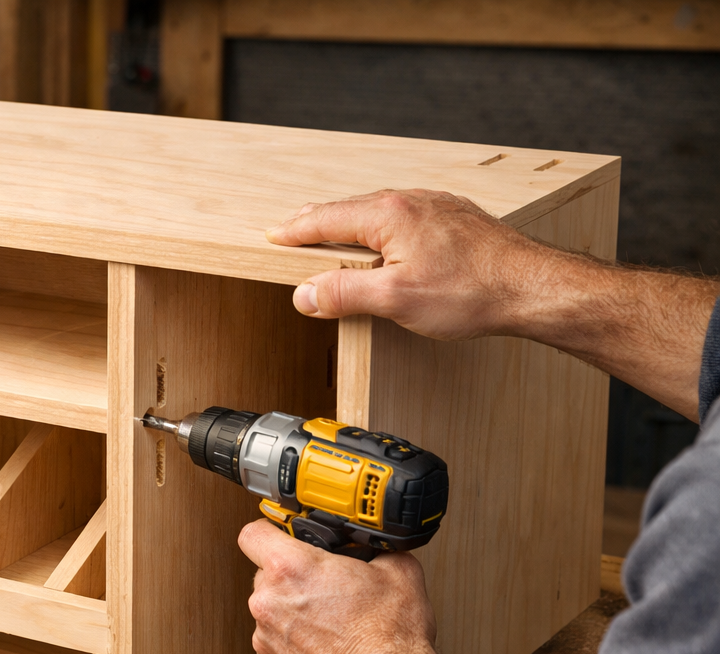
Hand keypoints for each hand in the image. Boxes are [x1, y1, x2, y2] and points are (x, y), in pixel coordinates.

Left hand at [237, 520, 436, 653]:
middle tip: (324, 589)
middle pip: (265, 578)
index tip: (280, 537)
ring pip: (271, 616)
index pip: (253, 534)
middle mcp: (268, 603)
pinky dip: (293, 649)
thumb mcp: (397, 569)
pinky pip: (274, 650)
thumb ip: (372, 549)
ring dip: (293, 617)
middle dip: (291, 580)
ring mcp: (264, 640)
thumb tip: (373, 547)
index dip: (269, 533)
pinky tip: (324, 651)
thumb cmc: (389, 637)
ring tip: (330, 626)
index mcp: (290, 569)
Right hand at [266, 188, 718, 420]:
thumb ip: (344, 295)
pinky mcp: (454, 219)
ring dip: (349, 222)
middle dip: (317, 221)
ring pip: (378, 211)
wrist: (533, 286)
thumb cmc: (473, 290)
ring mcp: (435, 207)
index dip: (295, 230)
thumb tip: (305, 294)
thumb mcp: (395, 300)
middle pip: (350, 208)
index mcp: (390, 214)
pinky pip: (403, 215)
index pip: (326, 219)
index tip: (273, 235)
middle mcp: (411, 201)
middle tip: (292, 229)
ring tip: (332, 234)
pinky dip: (380, 225)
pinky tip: (384, 238)